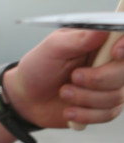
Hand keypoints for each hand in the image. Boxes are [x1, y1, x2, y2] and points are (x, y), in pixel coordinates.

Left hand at [4, 28, 123, 128]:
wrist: (28, 98)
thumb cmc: (39, 67)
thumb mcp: (53, 48)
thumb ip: (78, 38)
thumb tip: (102, 29)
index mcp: (98, 42)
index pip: (123, 39)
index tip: (115, 53)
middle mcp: (107, 62)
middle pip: (123, 72)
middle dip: (98, 79)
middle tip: (73, 77)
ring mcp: (109, 86)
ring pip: (116, 96)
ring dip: (85, 98)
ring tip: (64, 92)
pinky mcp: (104, 106)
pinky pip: (107, 114)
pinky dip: (85, 114)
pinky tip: (69, 110)